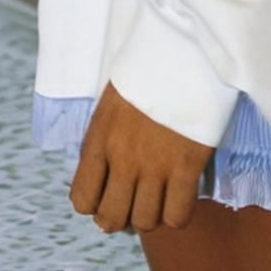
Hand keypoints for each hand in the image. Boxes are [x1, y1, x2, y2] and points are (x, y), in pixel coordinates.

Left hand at [69, 81, 215, 234]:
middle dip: (122, 217)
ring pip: (145, 222)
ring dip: (153, 215)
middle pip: (111, 218)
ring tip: (162, 198)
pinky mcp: (187, 164)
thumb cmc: (150, 69)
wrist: (185, 47)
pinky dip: (179, 213)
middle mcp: (122, 158)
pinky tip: (183, 194)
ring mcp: (154, 164)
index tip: (113, 194)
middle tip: (137, 202)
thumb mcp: (114, 103)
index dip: (97, 204)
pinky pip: (177, 215)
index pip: (82, 199)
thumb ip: (106, 139)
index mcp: (99, 139)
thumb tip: (107, 174)